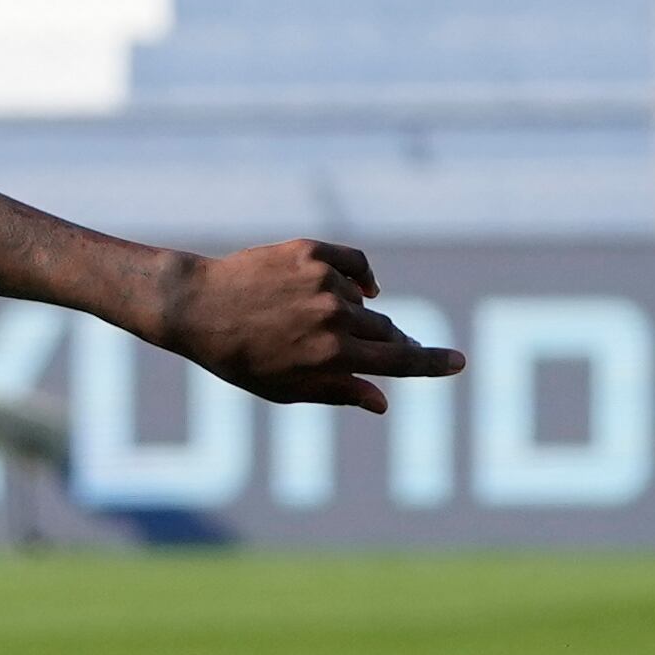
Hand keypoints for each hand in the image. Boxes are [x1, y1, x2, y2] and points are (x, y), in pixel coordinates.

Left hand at [157, 241, 466, 413]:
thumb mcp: (285, 389)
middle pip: (387, 331)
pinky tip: (358, 289)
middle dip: (389, 343)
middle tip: (379, 350)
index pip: (400, 361)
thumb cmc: (237, 358)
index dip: (433, 363)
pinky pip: (355, 265)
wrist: (196, 306)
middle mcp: (335, 317)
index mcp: (332, 357)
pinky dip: (358, 278)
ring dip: (353, 315)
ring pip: (365, 302)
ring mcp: (325, 282)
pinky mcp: (313, 252)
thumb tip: (383, 402)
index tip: (458, 361)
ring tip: (310, 324)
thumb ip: (338, 393)